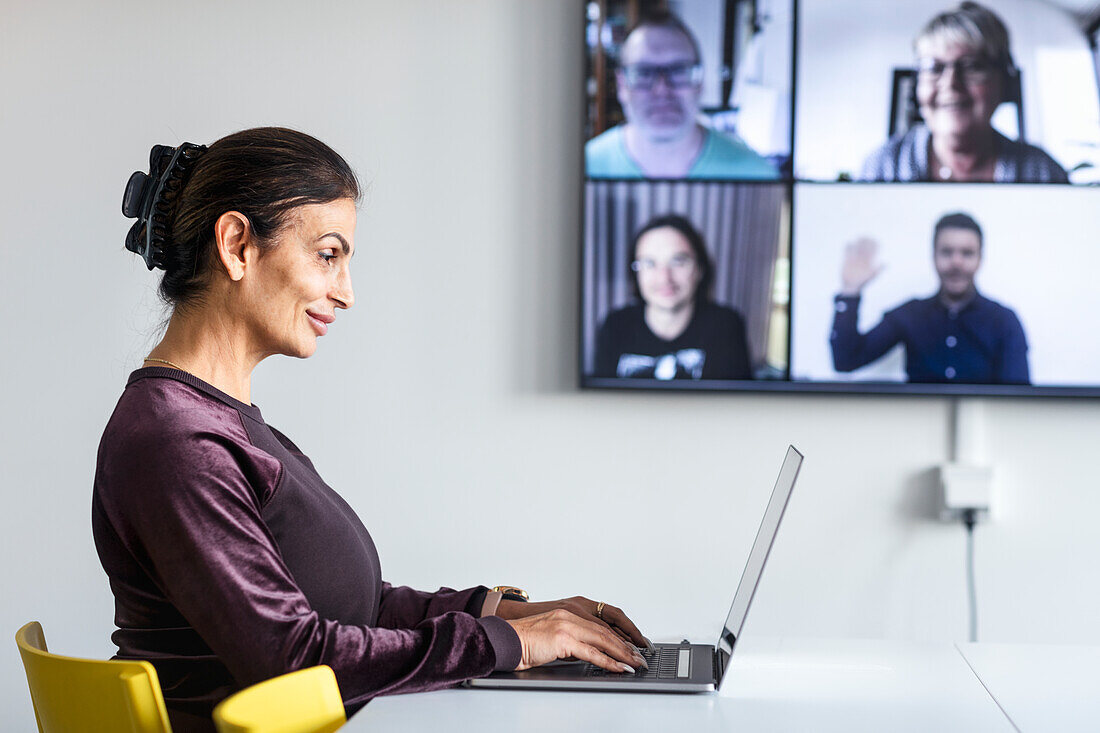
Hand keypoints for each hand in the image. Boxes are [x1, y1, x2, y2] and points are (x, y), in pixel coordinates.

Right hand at [495, 596, 651, 649]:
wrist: (504, 641)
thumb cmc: (522, 643)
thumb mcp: (551, 640)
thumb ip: (570, 643)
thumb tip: (588, 655)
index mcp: (567, 614)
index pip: (600, 625)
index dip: (618, 637)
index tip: (631, 648)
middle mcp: (569, 616)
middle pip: (606, 631)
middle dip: (626, 646)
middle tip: (640, 658)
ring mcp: (566, 625)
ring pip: (603, 640)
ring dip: (622, 654)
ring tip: (635, 664)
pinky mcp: (562, 639)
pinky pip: (591, 652)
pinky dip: (608, 661)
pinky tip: (618, 668)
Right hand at [840, 237, 883, 295]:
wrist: (852, 286)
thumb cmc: (864, 282)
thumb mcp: (873, 275)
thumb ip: (879, 269)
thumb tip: (886, 263)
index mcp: (870, 260)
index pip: (873, 249)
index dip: (874, 243)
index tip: (873, 239)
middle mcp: (863, 258)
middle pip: (865, 246)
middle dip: (865, 240)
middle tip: (865, 237)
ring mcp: (855, 258)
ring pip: (857, 246)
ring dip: (857, 242)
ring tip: (857, 239)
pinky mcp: (847, 259)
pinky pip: (847, 250)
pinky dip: (848, 246)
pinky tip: (848, 244)